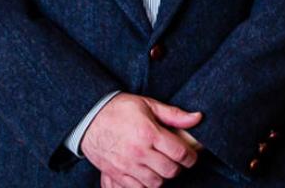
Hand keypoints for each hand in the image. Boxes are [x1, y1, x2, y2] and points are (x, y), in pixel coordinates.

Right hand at [81, 93, 200, 187]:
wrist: (87, 117)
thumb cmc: (118, 109)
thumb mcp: (147, 104)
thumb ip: (173, 114)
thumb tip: (197, 118)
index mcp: (149, 133)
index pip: (181, 153)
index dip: (190, 156)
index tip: (189, 155)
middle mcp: (138, 151)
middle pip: (170, 171)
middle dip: (176, 166)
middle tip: (173, 159)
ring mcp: (126, 165)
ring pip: (156, 183)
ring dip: (161, 176)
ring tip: (158, 166)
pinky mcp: (116, 173)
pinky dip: (145, 184)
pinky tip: (145, 174)